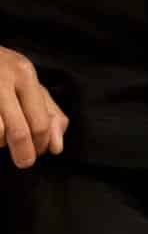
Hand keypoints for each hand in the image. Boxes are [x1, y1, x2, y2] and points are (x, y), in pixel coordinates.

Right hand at [0, 47, 67, 167]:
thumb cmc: (1, 71)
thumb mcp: (28, 83)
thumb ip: (49, 113)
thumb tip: (56, 148)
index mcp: (24, 74)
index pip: (40, 122)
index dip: (42, 144)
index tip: (39, 151)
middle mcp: (2, 79)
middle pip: (20, 132)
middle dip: (24, 154)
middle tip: (24, 162)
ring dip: (0, 143)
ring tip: (1, 137)